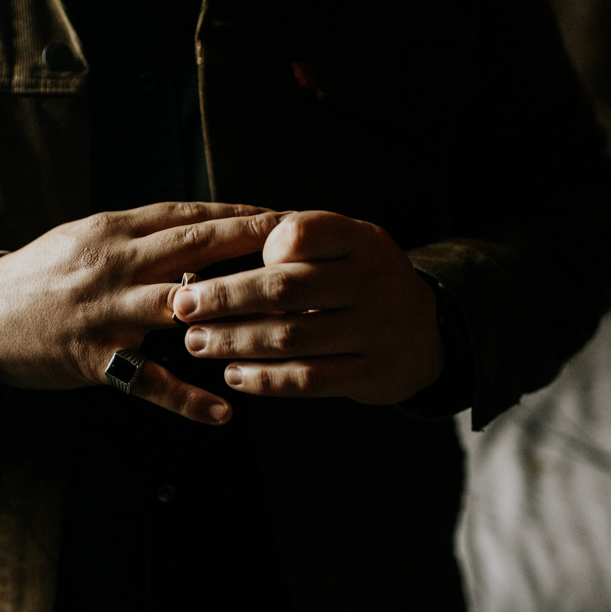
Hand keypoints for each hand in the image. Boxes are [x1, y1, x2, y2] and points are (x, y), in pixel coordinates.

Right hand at [0, 202, 288, 423]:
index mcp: (111, 231)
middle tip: (301, 249)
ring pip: (181, 307)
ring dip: (235, 314)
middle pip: (194, 248)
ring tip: (285, 324)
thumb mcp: (85, 240)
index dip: (236, 215)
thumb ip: (137, 235)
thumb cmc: (40, 275)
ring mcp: (106, 313)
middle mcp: (113, 265)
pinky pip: (149, 382)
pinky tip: (224, 412)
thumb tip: (196, 232)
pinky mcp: (95, 359)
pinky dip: (188, 399)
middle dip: (252, 244)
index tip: (280, 215)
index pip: (185, 215)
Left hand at [172, 211, 443, 404]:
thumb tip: (212, 262)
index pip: (303, 232)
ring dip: (234, 342)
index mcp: (359, 239)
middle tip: (183, 307)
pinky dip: (265, 379)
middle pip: (285, 288)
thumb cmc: (358, 280)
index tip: (213, 258)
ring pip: (291, 338)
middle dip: (225, 299)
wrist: (427, 330)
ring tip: (197, 343)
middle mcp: (373, 280)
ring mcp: (378, 329)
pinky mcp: (374, 373)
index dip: (254, 246)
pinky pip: (309, 379)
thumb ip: (295, 245)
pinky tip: (234, 375)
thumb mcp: (343, 247)